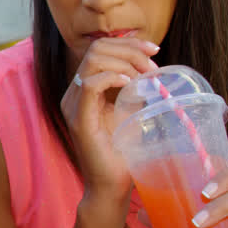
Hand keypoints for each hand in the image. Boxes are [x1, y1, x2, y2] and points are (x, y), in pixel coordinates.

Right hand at [60, 36, 158, 196]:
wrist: (111, 184)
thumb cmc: (123, 151)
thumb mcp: (130, 110)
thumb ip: (134, 87)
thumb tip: (152, 65)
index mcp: (84, 89)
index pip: (99, 49)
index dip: (127, 43)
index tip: (154, 50)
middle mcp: (73, 93)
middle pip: (95, 49)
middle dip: (129, 49)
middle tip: (152, 65)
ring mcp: (73, 105)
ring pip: (92, 61)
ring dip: (124, 62)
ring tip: (143, 76)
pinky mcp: (78, 119)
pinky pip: (90, 85)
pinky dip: (113, 77)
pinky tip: (130, 83)